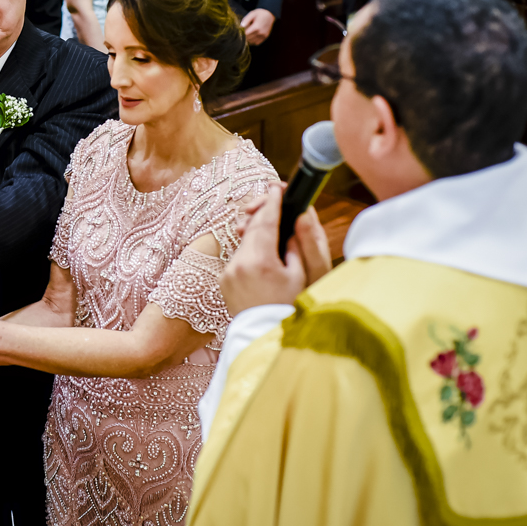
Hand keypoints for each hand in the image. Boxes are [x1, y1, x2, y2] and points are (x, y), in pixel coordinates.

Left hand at [222, 183, 331, 315]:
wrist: (268, 338)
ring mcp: (228, 273)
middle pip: (251, 228)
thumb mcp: (303, 276)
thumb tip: (294, 220)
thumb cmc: (293, 308)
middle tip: (275, 199)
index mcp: (261, 262)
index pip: (265, 222)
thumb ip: (299, 245)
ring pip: (244, 242)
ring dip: (257, 234)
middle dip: (264, 212)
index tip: (277, 187)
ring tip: (273, 229)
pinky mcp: (223, 281)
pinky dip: (250, 252)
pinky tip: (263, 255)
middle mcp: (239, 265)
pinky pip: (238, 258)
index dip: (272, 202)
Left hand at [240, 9, 275, 45]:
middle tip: (242, 32)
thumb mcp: (252, 13)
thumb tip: (240, 26)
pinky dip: (252, 42)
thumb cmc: (260, 13)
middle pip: (248, 39)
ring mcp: (263, 36)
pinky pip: (256, 43)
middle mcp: (260, 33)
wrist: (270, 14)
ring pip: (252, 42)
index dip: (241, 33)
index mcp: (256, 26)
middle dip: (244, 36)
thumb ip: (246, 20)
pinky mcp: (265, 37)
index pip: (246, 34)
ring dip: (248, 40)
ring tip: (246, 35)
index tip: (239, 31)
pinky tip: (251, 37)